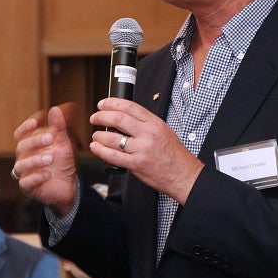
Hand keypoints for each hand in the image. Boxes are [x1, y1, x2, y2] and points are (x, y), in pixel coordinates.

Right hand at [12, 103, 77, 215]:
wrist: (69, 185)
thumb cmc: (62, 161)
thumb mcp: (63, 143)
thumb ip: (59, 127)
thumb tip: (55, 108)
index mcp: (30, 145)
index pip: (20, 134)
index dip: (26, 127)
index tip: (37, 121)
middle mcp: (24, 157)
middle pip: (21, 147)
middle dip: (35, 141)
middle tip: (50, 138)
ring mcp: (25, 173)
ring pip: (20, 165)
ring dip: (34, 160)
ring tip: (50, 158)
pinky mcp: (28, 187)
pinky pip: (25, 182)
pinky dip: (35, 177)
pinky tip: (48, 174)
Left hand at [89, 98, 203, 204]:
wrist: (183, 174)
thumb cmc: (174, 154)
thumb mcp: (163, 130)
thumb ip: (144, 123)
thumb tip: (123, 118)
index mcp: (154, 123)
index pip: (129, 106)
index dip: (112, 103)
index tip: (102, 104)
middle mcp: (147, 134)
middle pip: (118, 119)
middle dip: (101, 116)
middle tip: (94, 118)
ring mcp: (141, 149)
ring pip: (112, 138)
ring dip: (99, 135)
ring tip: (95, 135)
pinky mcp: (136, 164)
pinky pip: (113, 156)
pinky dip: (100, 151)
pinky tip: (95, 147)